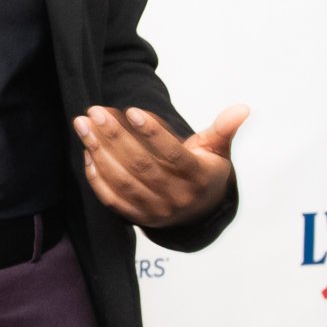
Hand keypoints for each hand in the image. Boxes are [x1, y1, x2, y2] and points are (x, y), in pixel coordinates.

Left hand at [75, 103, 247, 227]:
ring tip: (84, 126)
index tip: (132, 111)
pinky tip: (88, 152)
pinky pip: (112, 199)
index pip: (173, 155)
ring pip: (123, 182)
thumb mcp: (217, 151)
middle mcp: (177, 197)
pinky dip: (97, 177)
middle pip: (142, 166)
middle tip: (95, 112)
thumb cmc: (204, 171)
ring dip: (99, 152)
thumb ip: (223, 129)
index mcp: (198, 177)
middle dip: (115, 137)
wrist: (199, 212)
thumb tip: (242, 108)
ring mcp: (156, 210)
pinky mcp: (138, 218)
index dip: (153, 134)